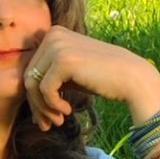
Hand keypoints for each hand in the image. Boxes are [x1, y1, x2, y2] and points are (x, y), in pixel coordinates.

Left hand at [22, 28, 159, 130]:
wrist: (131, 77)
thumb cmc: (102, 79)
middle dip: (37, 105)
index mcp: (53, 34)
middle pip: (28, 76)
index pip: (31, 68)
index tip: (45, 117)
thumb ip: (49, 79)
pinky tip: (67, 111)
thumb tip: (28, 101)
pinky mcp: (62, 60)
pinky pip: (44, 89)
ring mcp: (57, 45)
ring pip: (32, 84)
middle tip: (48, 125)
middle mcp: (53, 34)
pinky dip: (52, 105)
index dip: (34, 96)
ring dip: (43, 108)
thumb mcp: (70, 75)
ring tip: (57, 121)